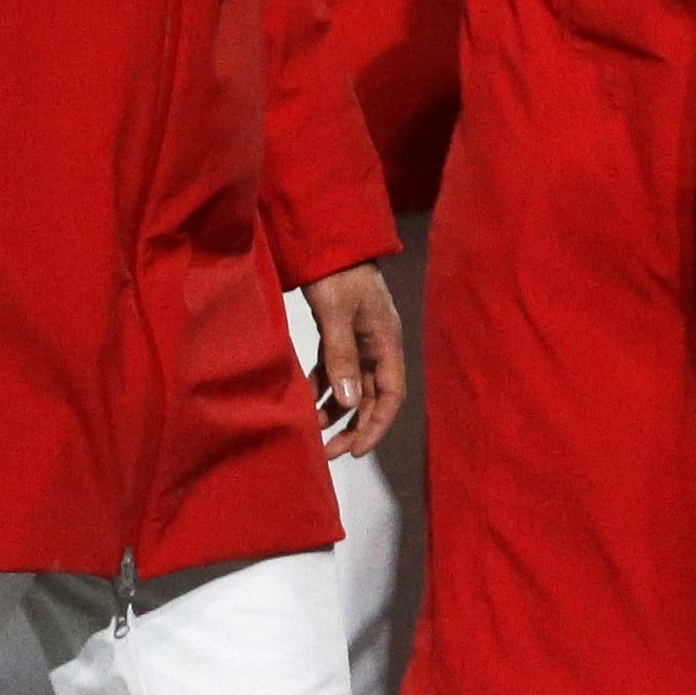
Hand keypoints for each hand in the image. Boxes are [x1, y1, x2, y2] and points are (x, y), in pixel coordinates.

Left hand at [302, 260, 406, 455]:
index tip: (355, 451)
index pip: (390, 397)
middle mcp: (377, 347)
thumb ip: (342, 357)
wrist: (329, 242)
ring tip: (311, 430)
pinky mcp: (340, 335)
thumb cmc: (338, 274)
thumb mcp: (337, 314)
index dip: (375, 426)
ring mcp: (360, 342)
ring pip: (351, 388)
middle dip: (352, 427)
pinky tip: (305, 400)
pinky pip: (335, 371)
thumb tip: (346, 402)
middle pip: (370, 398)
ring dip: (335, 410)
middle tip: (328, 452)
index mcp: (387, 343)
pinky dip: (323, 388)